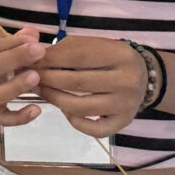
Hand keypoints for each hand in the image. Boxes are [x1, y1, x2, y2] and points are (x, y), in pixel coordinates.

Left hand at [33, 35, 148, 138]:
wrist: (145, 77)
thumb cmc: (110, 58)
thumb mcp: (95, 45)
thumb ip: (67, 49)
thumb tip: (35, 59)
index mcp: (120, 56)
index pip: (77, 57)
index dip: (49, 59)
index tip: (29, 60)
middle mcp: (127, 81)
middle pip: (76, 83)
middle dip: (47, 79)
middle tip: (29, 77)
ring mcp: (126, 104)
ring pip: (80, 107)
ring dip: (54, 99)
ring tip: (42, 91)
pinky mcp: (123, 122)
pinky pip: (94, 129)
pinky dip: (75, 122)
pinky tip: (66, 111)